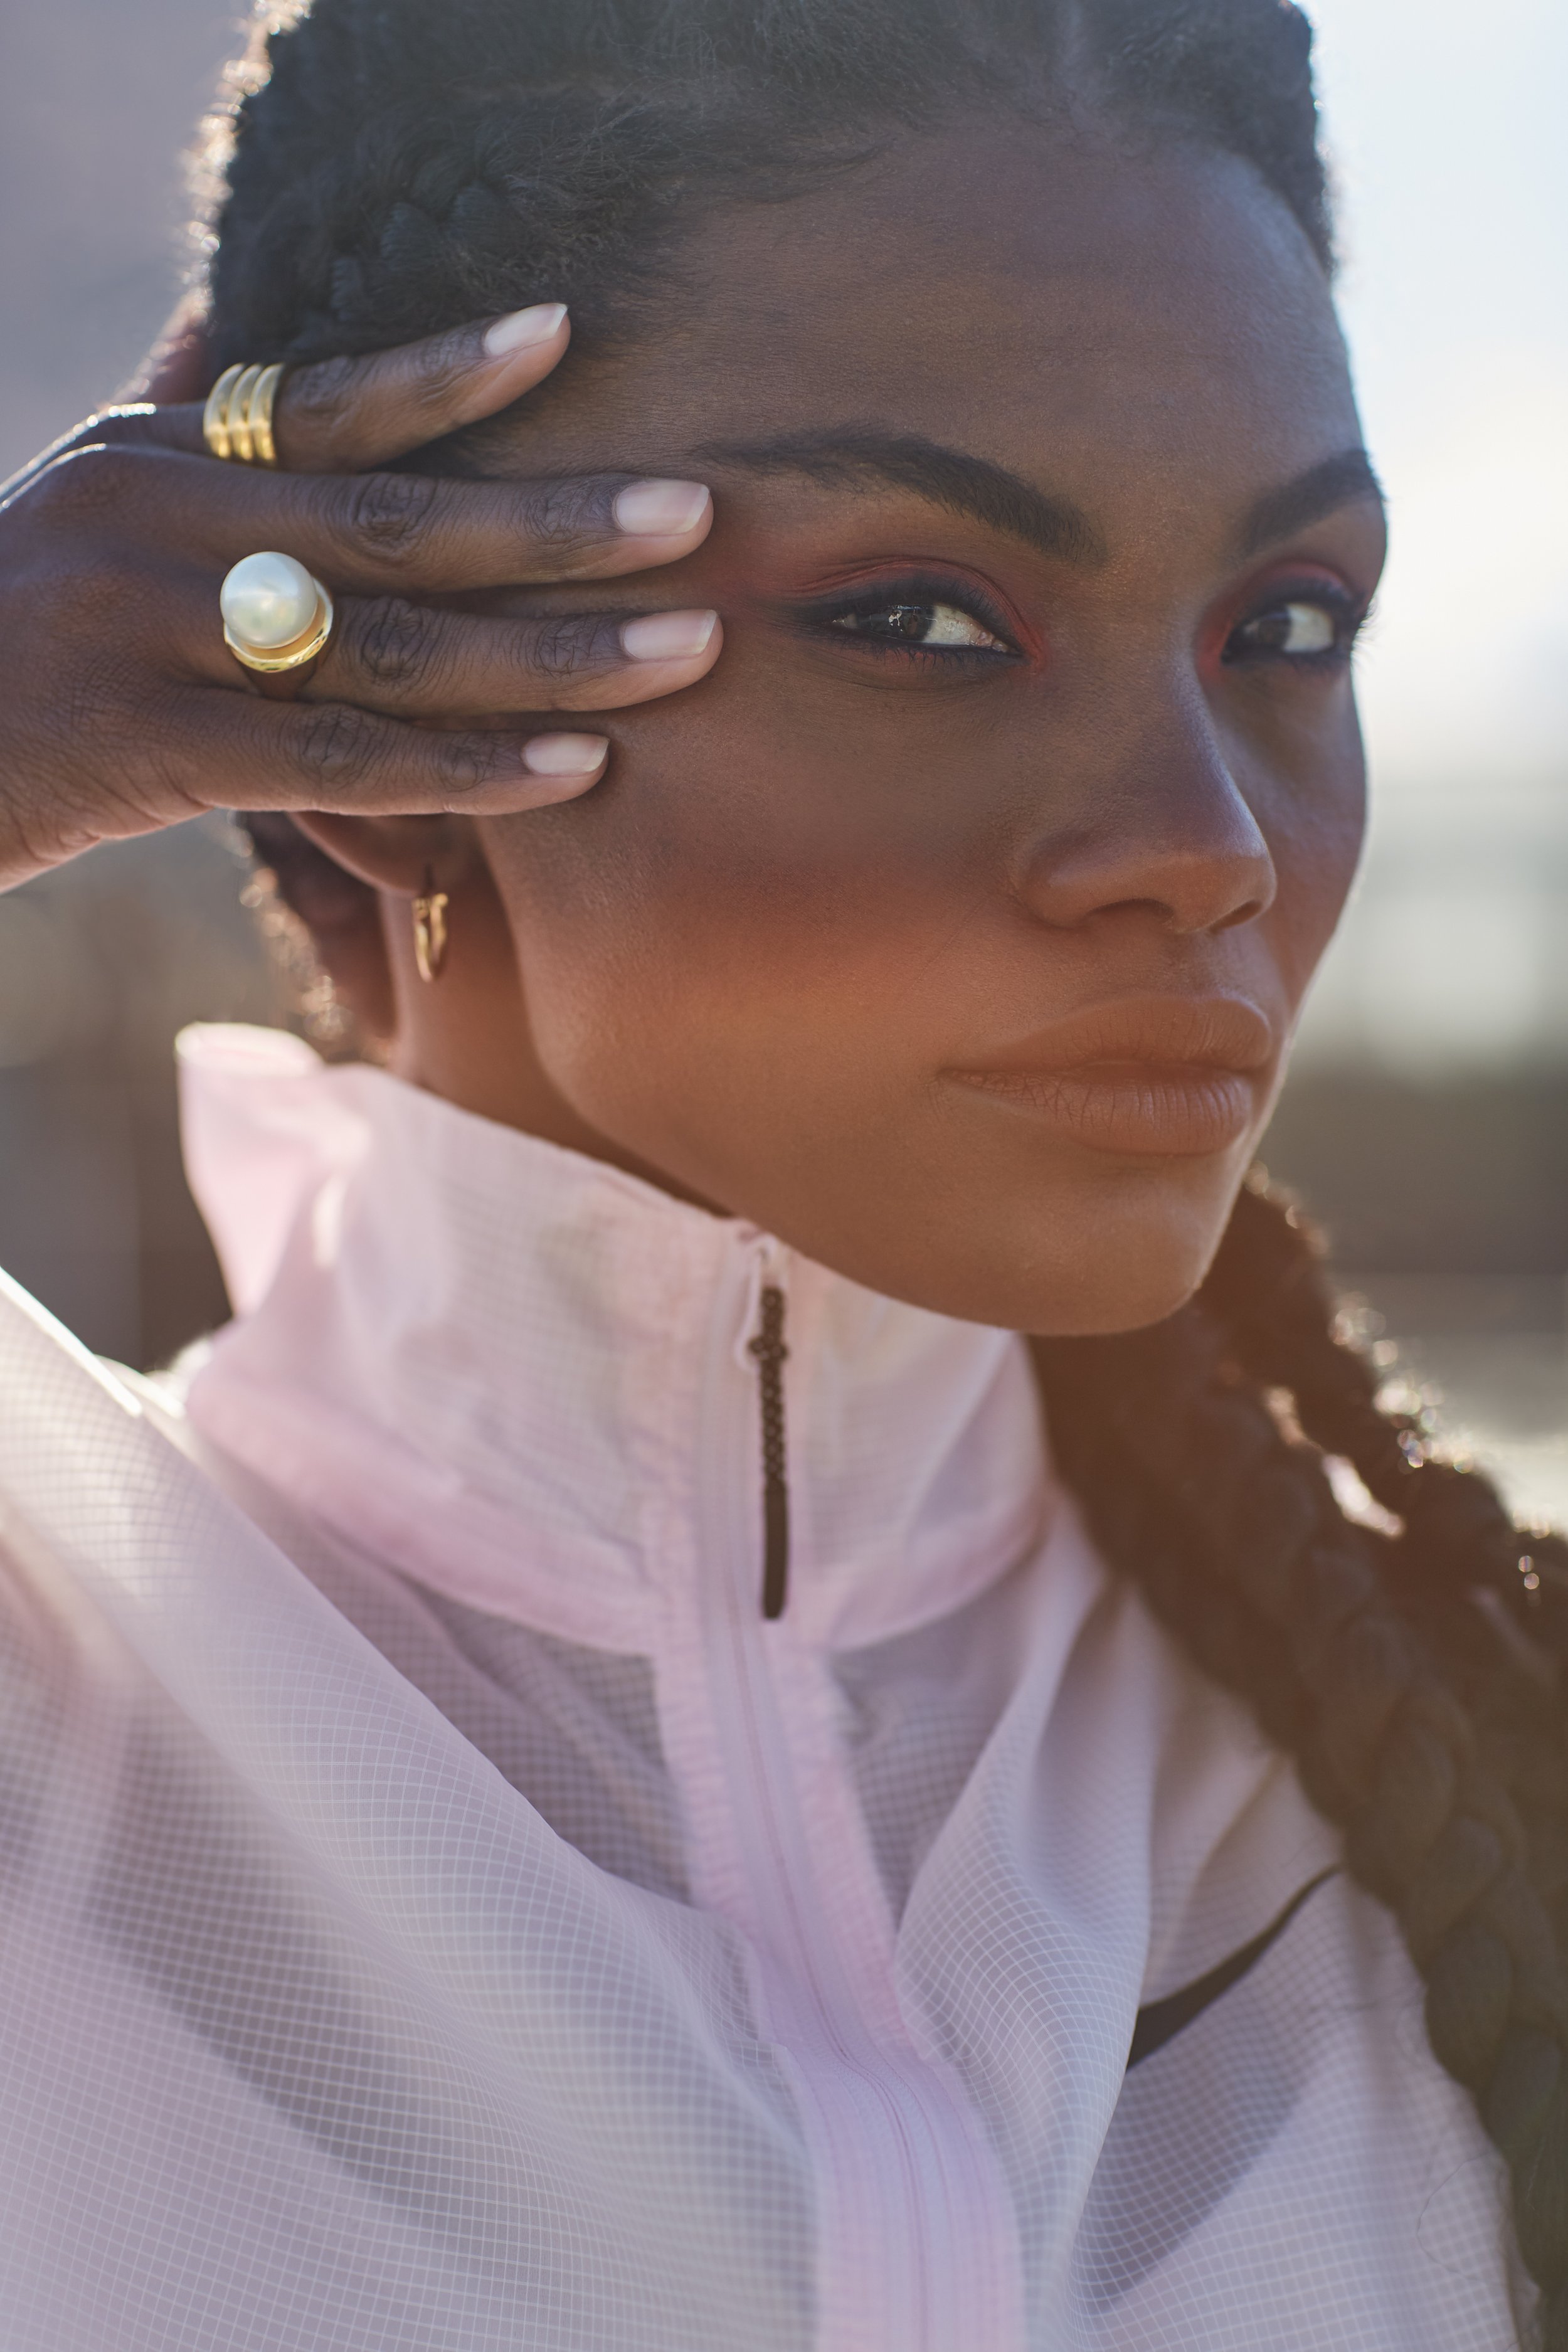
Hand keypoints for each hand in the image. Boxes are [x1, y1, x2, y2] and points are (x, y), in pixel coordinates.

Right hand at [0, 303, 719, 890]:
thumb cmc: (12, 625)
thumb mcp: (83, 496)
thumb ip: (175, 418)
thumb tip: (225, 322)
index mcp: (160, 456)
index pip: (326, 398)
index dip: (450, 370)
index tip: (567, 338)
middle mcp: (164, 527)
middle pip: (398, 522)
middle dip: (561, 526)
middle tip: (699, 516)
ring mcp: (160, 637)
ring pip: (395, 648)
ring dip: (555, 655)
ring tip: (690, 649)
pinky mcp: (158, 751)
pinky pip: (347, 764)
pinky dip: (473, 770)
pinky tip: (578, 770)